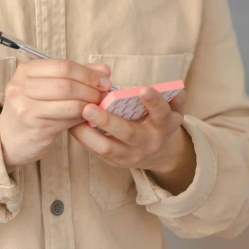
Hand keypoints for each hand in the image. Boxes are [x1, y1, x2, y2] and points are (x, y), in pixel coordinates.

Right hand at [0, 60, 112, 167]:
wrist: (8, 138)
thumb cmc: (31, 108)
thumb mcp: (47, 86)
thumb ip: (75, 75)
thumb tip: (104, 70)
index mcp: (25, 70)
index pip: (62, 66)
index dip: (87, 72)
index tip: (104, 79)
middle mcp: (21, 86)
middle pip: (66, 83)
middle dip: (90, 88)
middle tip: (104, 93)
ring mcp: (26, 107)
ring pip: (68, 101)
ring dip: (89, 103)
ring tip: (98, 105)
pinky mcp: (35, 127)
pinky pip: (66, 119)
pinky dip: (81, 116)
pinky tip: (87, 116)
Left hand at [69, 85, 187, 174]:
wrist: (158, 153)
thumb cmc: (161, 121)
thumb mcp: (173, 109)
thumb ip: (174, 97)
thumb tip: (176, 87)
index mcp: (164, 126)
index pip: (162, 114)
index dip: (154, 102)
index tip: (143, 88)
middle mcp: (148, 143)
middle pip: (128, 134)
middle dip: (107, 120)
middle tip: (89, 107)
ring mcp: (130, 155)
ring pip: (107, 148)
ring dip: (88, 132)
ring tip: (75, 115)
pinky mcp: (114, 162)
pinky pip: (96, 151)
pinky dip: (83, 137)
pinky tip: (72, 122)